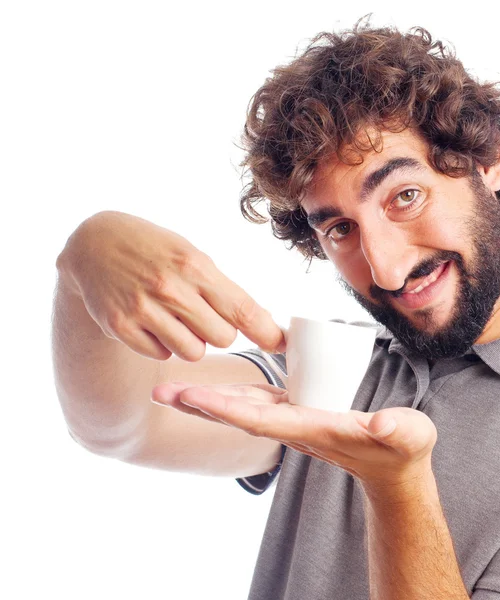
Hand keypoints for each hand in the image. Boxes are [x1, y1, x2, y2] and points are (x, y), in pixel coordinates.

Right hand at [56, 211, 285, 360]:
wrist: (95, 243)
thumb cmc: (155, 250)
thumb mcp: (192, 256)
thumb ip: (221, 289)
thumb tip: (260, 322)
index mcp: (196, 266)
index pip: (243, 309)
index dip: (268, 333)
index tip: (282, 346)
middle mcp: (171, 288)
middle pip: (223, 338)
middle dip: (219, 332)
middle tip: (202, 315)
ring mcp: (143, 309)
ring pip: (194, 352)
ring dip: (192, 342)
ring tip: (175, 318)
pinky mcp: (120, 326)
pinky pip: (162, 355)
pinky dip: (163, 345)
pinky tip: (152, 322)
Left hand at [152, 381, 437, 487]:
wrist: (392, 466)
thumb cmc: (401, 449)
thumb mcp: (409, 436)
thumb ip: (399, 429)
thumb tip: (383, 423)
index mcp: (314, 430)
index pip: (263, 419)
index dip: (228, 407)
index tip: (194, 397)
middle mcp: (295, 427)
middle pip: (240, 413)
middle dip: (201, 404)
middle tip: (160, 392)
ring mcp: (293, 420)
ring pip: (243, 405)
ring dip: (208, 397)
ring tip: (173, 390)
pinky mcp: (298, 413)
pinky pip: (258, 400)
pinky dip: (233, 392)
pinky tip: (215, 384)